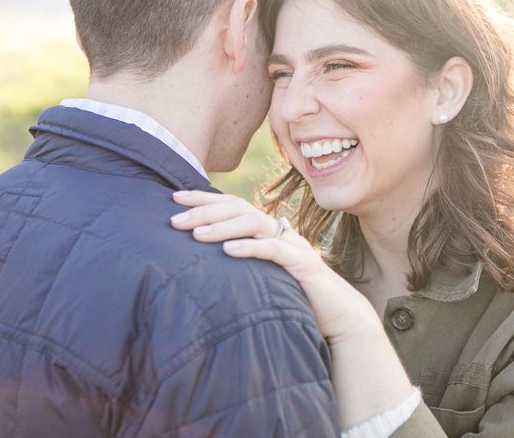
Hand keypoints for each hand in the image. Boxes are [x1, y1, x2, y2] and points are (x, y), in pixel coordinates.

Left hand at [171, 191, 378, 343]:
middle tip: (174, 220)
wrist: (339, 315)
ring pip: (255, 223)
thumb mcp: (261, 277)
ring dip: (223, 227)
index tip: (174, 198)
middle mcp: (279, 232)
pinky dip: (251, 248)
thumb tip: (198, 266)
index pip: (233, 205)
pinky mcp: (303, 264)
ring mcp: (292, 245)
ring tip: (196, 235)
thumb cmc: (296, 298)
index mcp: (267, 231)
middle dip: (205, 211)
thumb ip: (239, 266)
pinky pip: (275, 250)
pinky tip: (228, 251)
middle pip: (240, 208)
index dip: (204, 199)